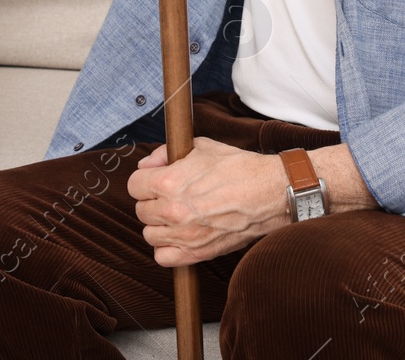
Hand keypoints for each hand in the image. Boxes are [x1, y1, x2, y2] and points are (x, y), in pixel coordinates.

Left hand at [125, 136, 292, 265]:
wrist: (270, 193)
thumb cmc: (239, 168)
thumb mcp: (200, 147)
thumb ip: (166, 154)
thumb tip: (146, 165)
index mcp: (169, 183)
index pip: (134, 185)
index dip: (144, 179)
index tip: (154, 179)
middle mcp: (173, 211)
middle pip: (140, 210)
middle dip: (152, 200)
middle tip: (169, 196)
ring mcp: (184, 235)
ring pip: (150, 234)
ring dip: (159, 224)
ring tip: (176, 215)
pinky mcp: (197, 253)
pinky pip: (163, 257)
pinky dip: (167, 248)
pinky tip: (179, 235)